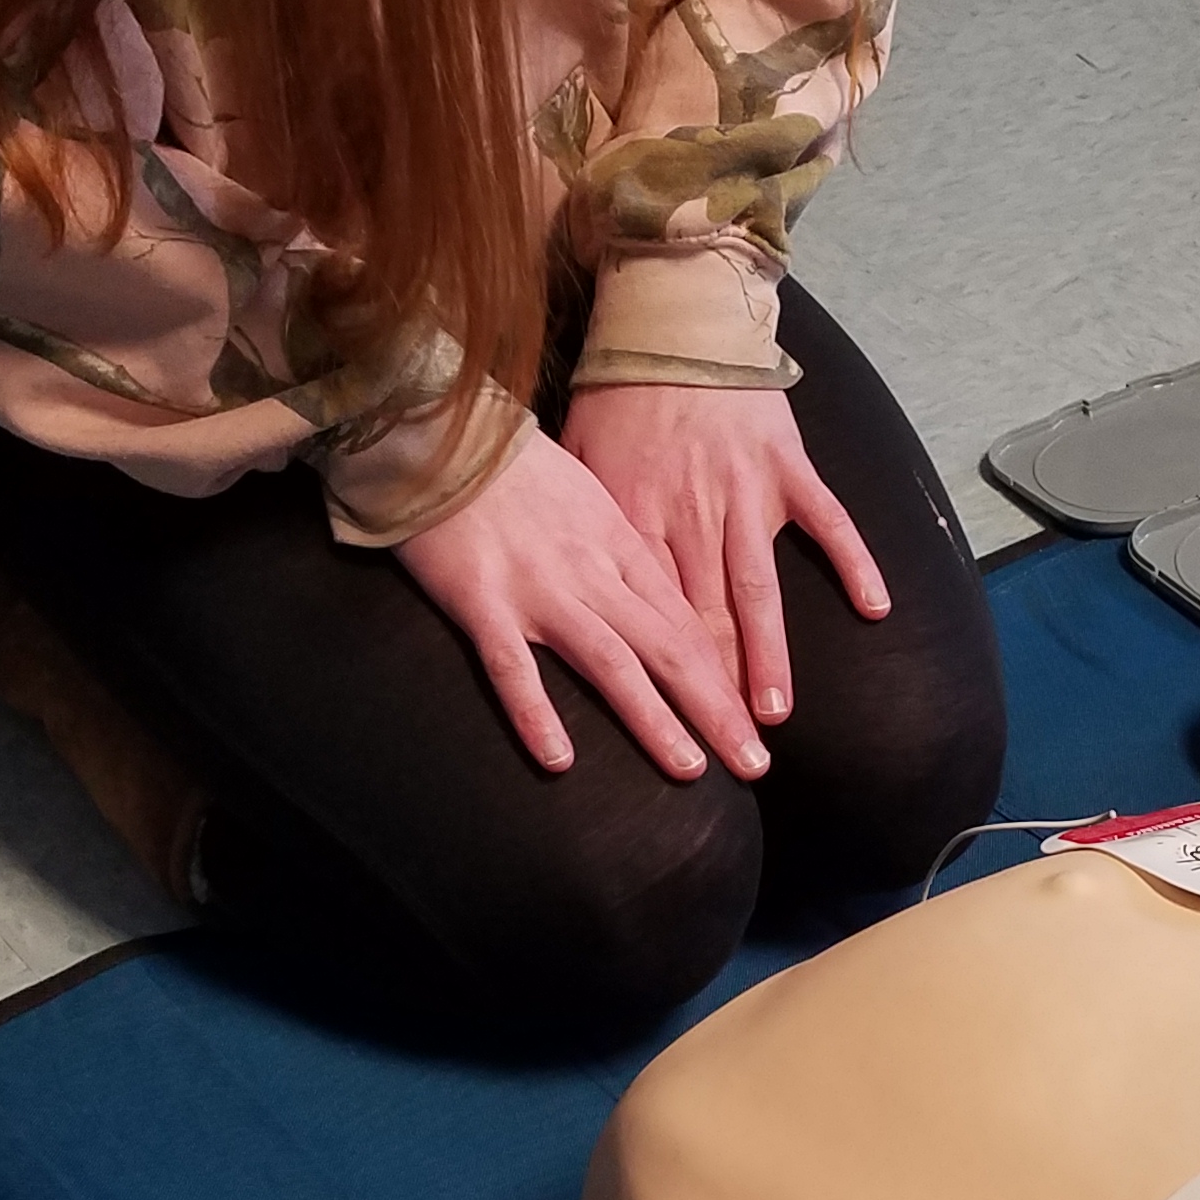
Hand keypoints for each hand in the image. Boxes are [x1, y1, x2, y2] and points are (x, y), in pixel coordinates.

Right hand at [396, 425, 770, 781]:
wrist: (442, 430)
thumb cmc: (515, 467)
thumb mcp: (590, 494)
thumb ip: (623, 547)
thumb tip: (663, 592)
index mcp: (621, 544)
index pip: (688, 621)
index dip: (728, 675)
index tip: (757, 721)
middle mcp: (591, 571)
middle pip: (668, 647)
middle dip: (715, 708)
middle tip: (754, 763)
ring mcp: (538, 589)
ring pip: (610, 662)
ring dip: (653, 719)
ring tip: (691, 769)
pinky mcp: (481, 600)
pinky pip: (512, 666)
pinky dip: (536, 713)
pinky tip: (559, 759)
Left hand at [558, 383, 888, 726]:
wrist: (675, 323)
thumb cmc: (619, 396)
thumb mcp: (580, 462)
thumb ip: (585, 531)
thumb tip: (568, 593)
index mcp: (634, 521)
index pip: (647, 619)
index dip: (658, 681)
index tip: (669, 733)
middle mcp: (691, 516)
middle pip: (702, 622)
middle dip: (713, 693)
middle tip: (727, 752)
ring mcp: (744, 494)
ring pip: (756, 590)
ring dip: (767, 654)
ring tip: (773, 712)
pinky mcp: (788, 468)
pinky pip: (828, 522)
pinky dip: (854, 563)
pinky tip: (876, 609)